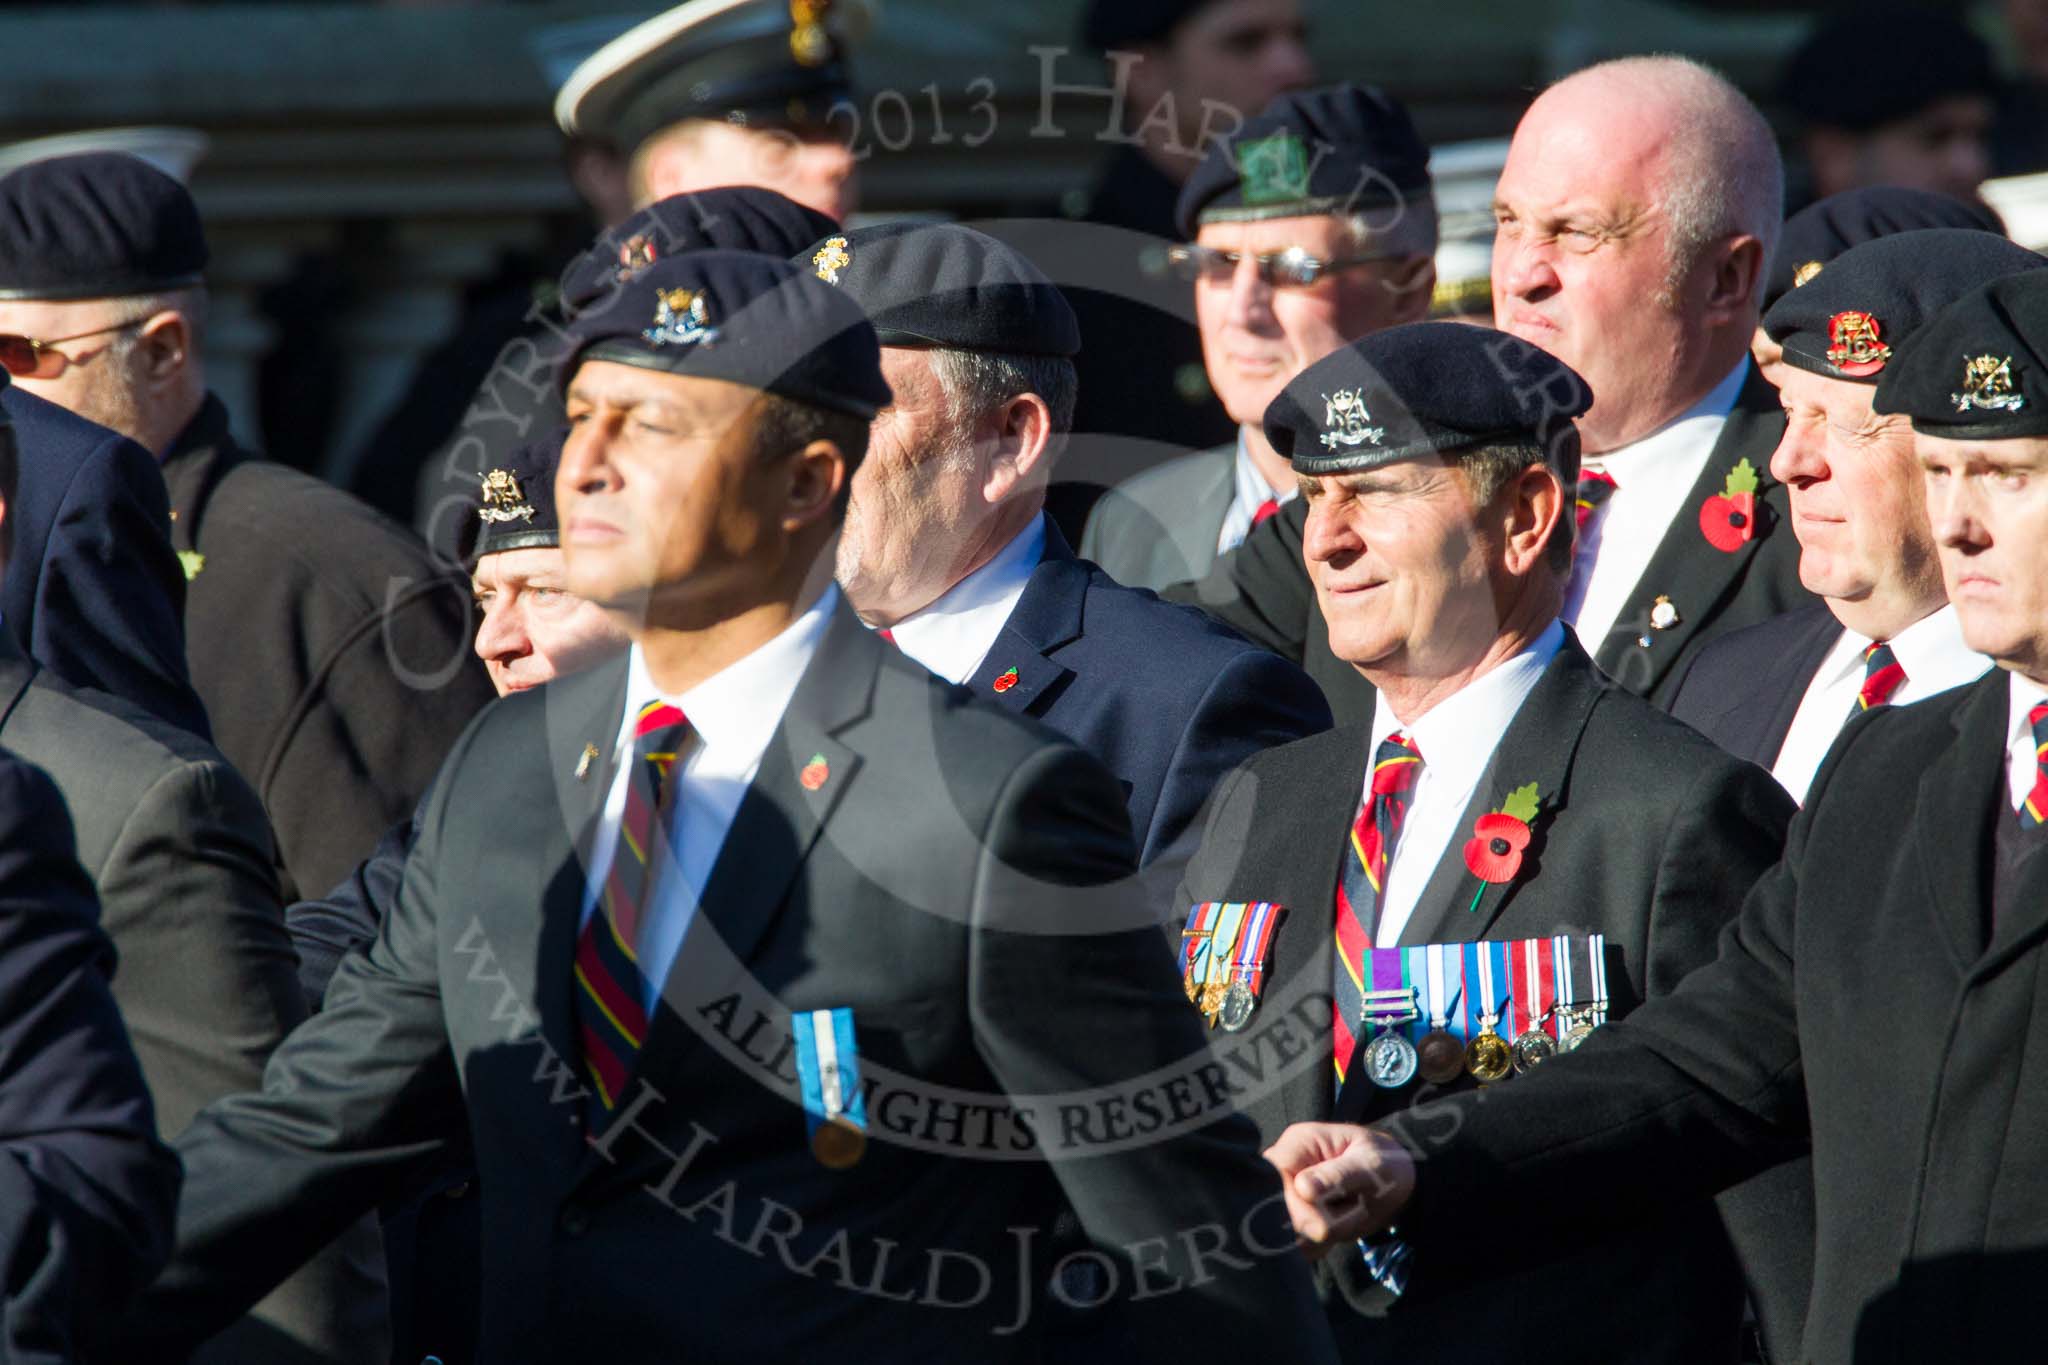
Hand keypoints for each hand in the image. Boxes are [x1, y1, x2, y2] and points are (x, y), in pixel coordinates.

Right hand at [1263, 1122, 1415, 1259]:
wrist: (1396, 1185)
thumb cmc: (1385, 1164)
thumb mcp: (1372, 1165)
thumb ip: (1339, 1175)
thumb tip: (1303, 1189)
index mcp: (1298, 1144)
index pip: (1272, 1176)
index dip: (1292, 1205)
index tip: (1323, 1226)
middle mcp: (1285, 1168)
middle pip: (1275, 1209)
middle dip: (1316, 1223)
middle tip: (1354, 1212)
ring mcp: (1286, 1194)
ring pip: (1287, 1231)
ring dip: (1323, 1235)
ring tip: (1350, 1214)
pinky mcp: (1293, 1218)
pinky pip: (1296, 1245)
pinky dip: (1321, 1246)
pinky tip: (1340, 1228)